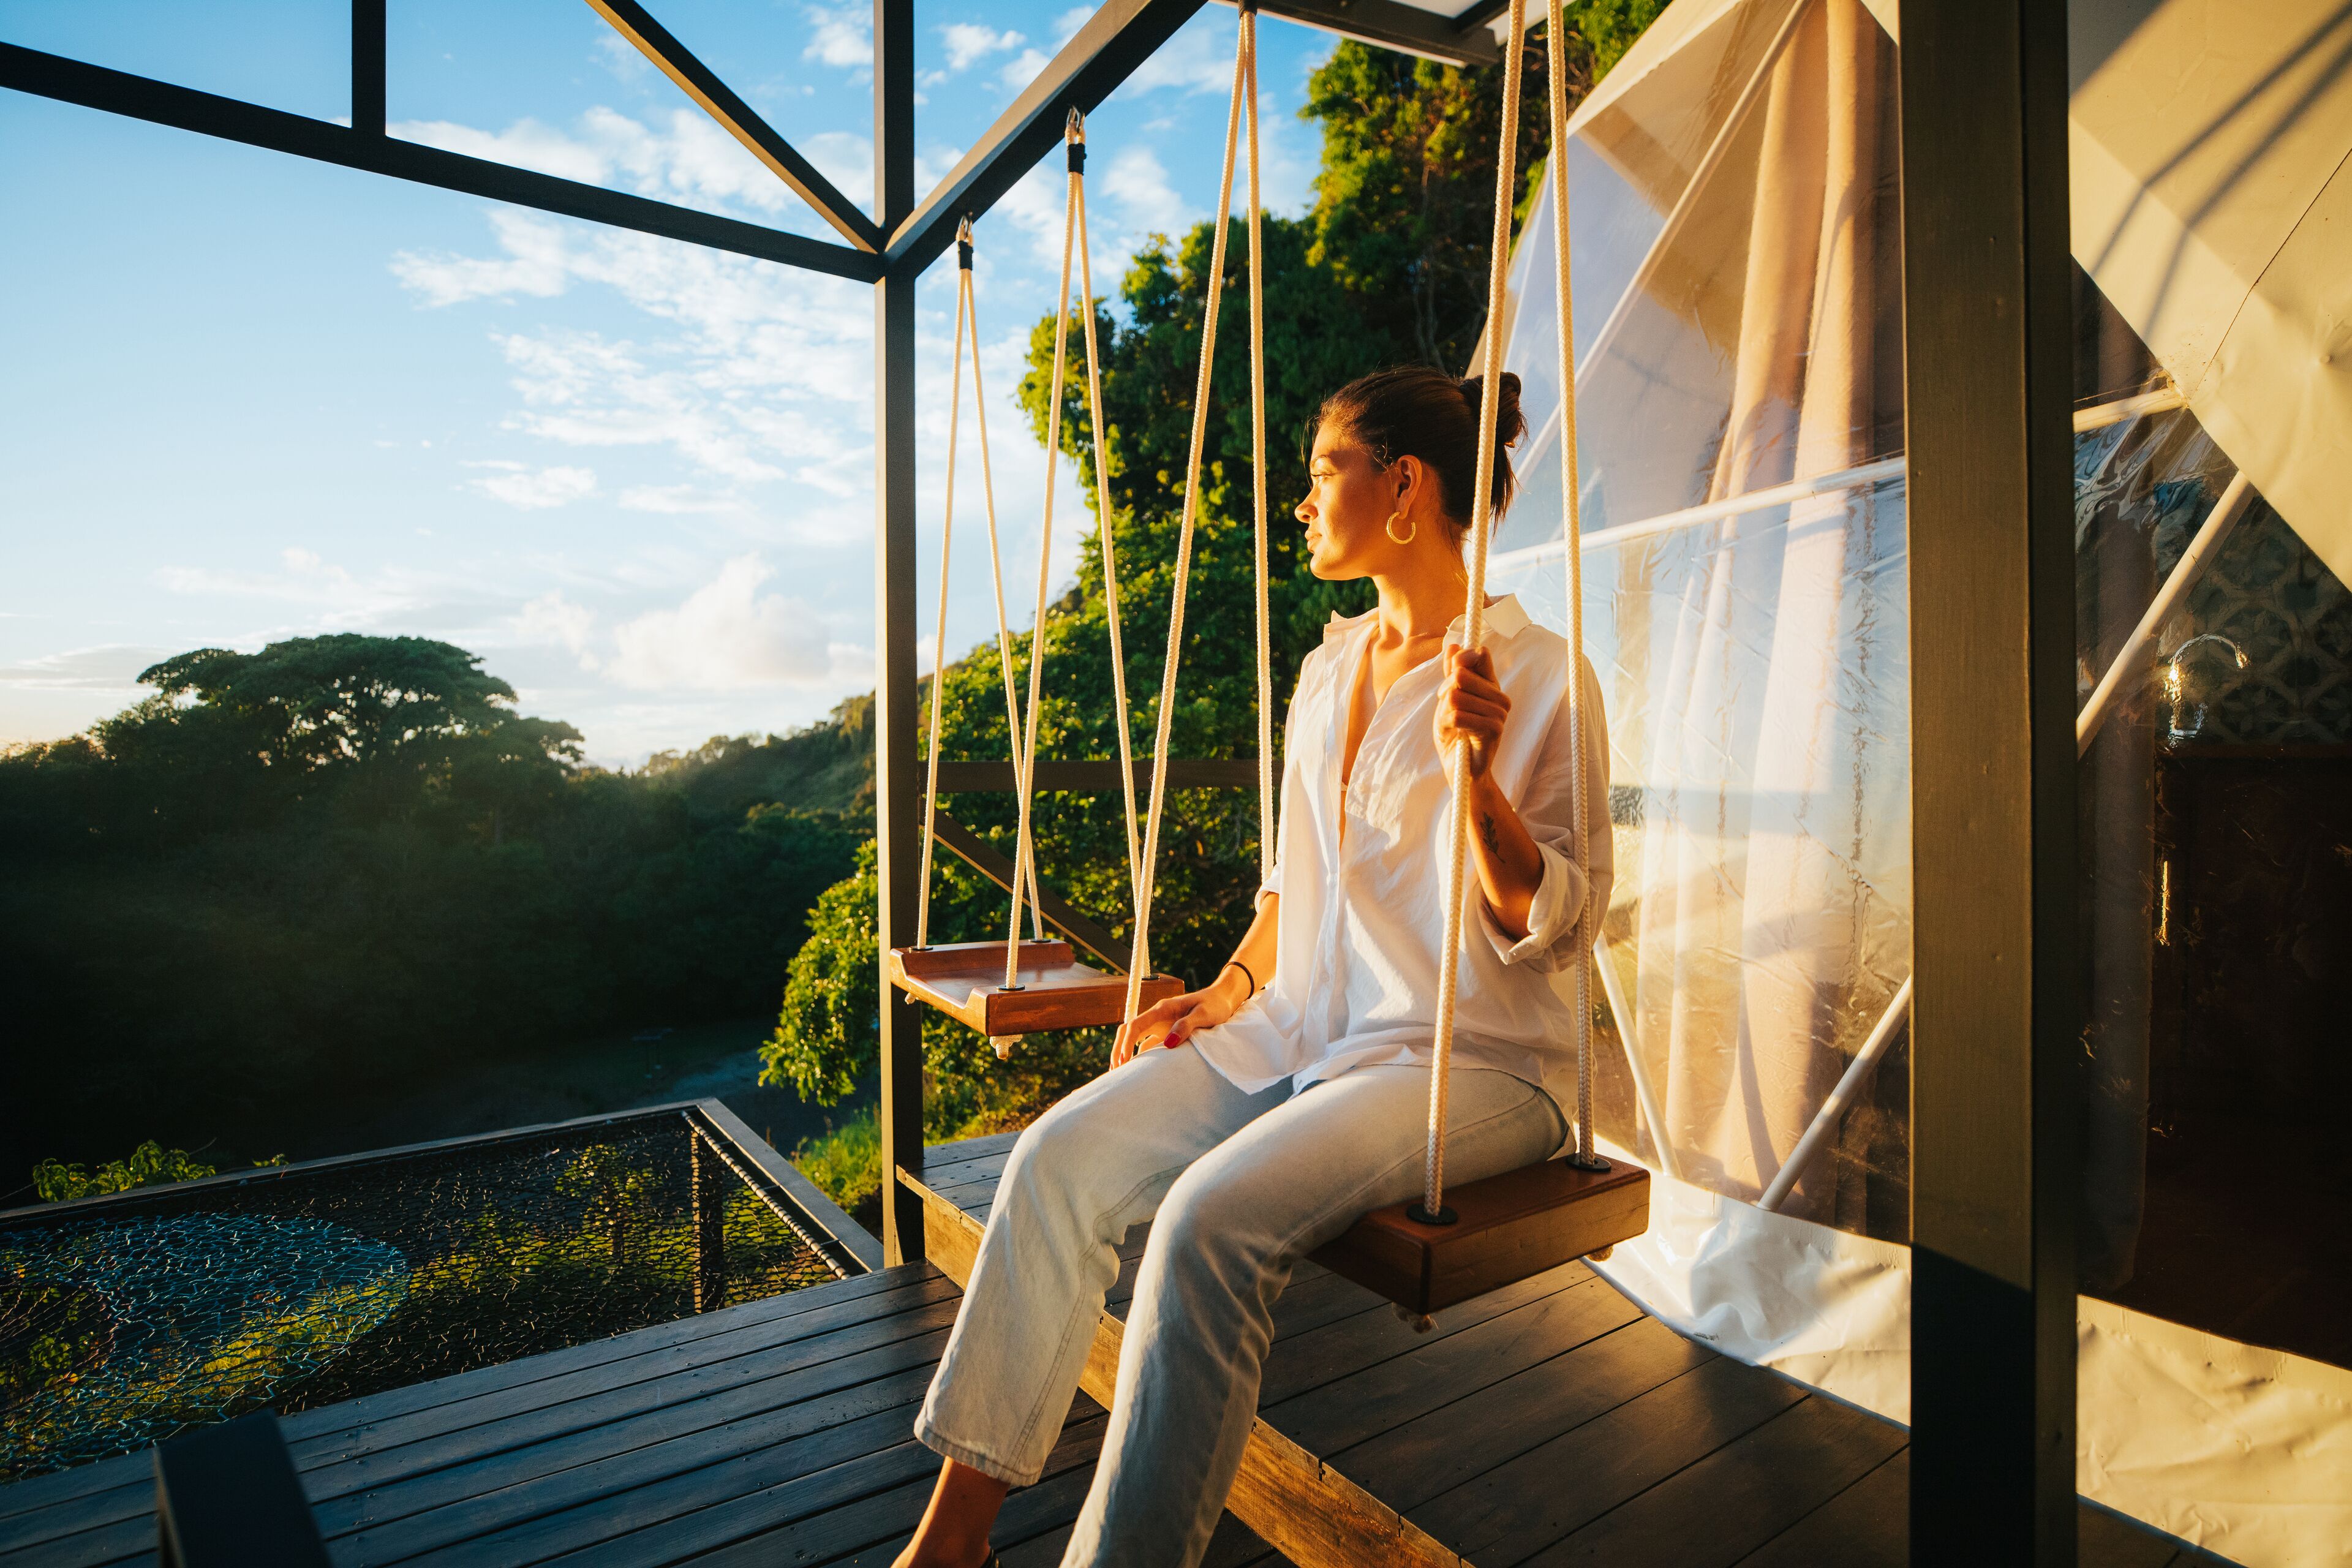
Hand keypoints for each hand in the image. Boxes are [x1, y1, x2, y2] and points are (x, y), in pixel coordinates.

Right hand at [1112, 971, 1245, 1066]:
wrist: (1223, 999)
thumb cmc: (1215, 1005)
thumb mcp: (1204, 1014)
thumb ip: (1186, 1026)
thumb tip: (1167, 1044)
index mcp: (1162, 1009)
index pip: (1135, 1024)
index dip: (1126, 1042)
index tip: (1123, 1060)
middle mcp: (1157, 1016)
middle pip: (1129, 1031)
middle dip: (1119, 1049)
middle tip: (1115, 1071)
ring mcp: (1161, 1025)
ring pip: (1136, 1038)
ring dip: (1127, 1053)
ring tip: (1122, 1074)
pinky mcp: (1167, 1032)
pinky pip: (1149, 1044)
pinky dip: (1141, 1055)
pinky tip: (1140, 1069)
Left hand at [1434, 646, 1510, 778]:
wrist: (1461, 767)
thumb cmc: (1455, 733)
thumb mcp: (1449, 698)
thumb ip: (1452, 673)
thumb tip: (1454, 646)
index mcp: (1492, 685)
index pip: (1478, 655)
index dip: (1457, 663)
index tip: (1450, 680)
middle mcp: (1500, 696)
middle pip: (1460, 676)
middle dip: (1444, 691)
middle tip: (1447, 707)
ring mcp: (1500, 713)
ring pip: (1456, 697)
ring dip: (1444, 712)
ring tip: (1452, 724)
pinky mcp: (1493, 730)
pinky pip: (1458, 716)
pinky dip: (1447, 725)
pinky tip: (1454, 733)